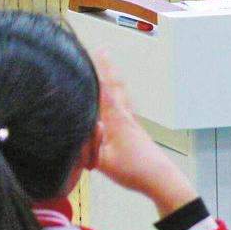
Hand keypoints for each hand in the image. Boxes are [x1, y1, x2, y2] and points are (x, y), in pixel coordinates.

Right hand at [92, 53, 198, 217]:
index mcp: (116, 119)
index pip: (104, 89)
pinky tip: (118, 101)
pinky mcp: (136, 131)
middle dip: (108, 69)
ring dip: (114, 81)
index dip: (97, 71)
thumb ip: (85, 145)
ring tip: (109, 70)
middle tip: (102, 51)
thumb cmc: (133, 169)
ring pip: (123, 95)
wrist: (160, 178)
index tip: (92, 52)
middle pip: (116, 86)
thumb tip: (70, 132)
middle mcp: (125, 116)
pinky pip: (125, 107)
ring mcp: (132, 122)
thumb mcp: (102, 161)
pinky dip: (119, 97)